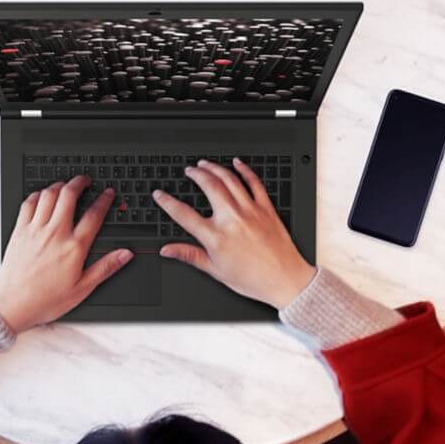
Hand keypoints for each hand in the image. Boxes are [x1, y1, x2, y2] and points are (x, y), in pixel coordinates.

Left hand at [0, 175, 133, 331]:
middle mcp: (55, 233)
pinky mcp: (20, 231)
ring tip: (66, 184)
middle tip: (85, 180)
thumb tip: (125, 254)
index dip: (103, 200)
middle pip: (69, 195)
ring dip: (59, 185)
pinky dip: (38, 194)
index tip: (108, 193)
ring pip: (49, 194)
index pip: (94, 215)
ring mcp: (35, 229)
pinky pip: (29, 203)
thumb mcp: (82, 289)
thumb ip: (105, 268)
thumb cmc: (45, 300)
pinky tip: (42, 196)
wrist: (12, 304)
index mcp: (74, 247)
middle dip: (79, 182)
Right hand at [154, 158, 315, 309]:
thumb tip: (167, 250)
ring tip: (205, 164)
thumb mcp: (215, 270)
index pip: (184, 214)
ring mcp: (250, 211)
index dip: (167, 202)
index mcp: (216, 237)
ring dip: (214, 167)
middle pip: (209, 186)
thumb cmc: (253, 279)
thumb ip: (189, 255)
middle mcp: (232, 219)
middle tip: (188, 170)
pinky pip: (254, 182)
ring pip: (229, 179)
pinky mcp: (266, 208)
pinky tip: (236, 163)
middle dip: (195, 174)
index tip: (159, 194)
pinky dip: (244, 170)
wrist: (284, 280)